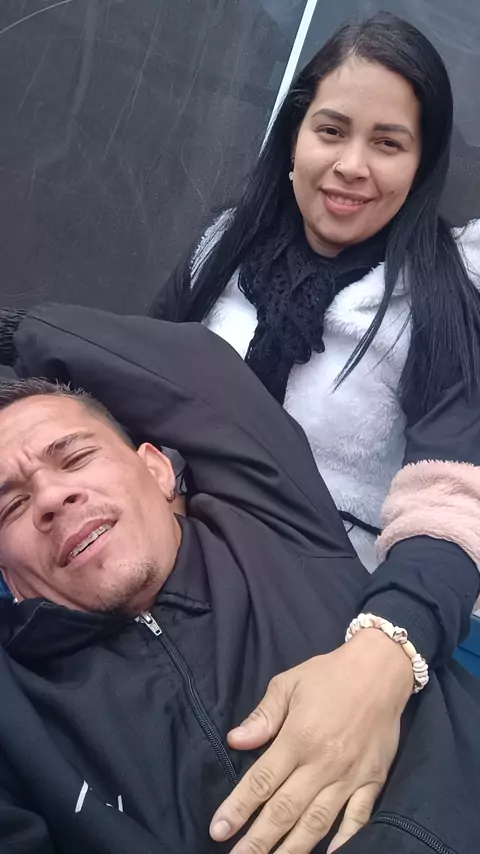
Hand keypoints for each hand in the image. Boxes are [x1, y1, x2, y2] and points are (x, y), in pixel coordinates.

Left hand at [210, 629, 412, 852]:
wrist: (381, 669)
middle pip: (285, 810)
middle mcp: (323, 762)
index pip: (262, 781)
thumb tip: (235, 741)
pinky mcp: (373, 780)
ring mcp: (350, 775)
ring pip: (317, 822)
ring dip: (293, 849)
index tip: (218, 830)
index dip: (238, 808)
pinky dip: (345, 840)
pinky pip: (358, 817)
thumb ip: (264, 716)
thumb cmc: (330, 674)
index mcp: (299, 737)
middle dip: (258, 840)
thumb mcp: (289, 683)